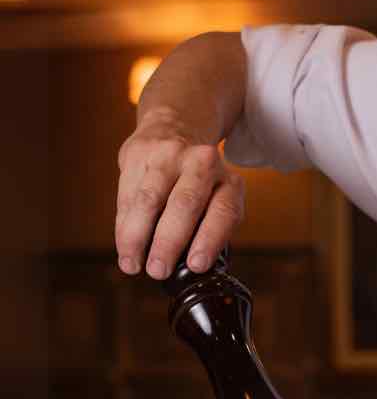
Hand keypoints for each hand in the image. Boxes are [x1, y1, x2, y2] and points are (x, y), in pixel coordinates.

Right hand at [115, 111, 244, 278]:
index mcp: (228, 181)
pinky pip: (128, 195)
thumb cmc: (200, 182)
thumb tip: (189, 271)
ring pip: (149, 199)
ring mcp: (168, 155)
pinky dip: (124, 225)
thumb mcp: (218, 199)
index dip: (209, 240)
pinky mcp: (138, 153)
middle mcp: (202, 163)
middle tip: (158, 270)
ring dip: (138, 236)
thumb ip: (208, 228)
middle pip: (185, 204)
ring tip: (133, 264)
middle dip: (169, 242)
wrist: (175, 127)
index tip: (195, 265)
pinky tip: (124, 247)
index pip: (223, 212)